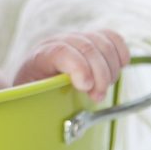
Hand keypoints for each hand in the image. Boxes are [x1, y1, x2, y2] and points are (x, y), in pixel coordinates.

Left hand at [11, 29, 130, 101]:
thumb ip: (43, 99)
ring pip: (103, 44)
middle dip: (99, 75)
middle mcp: (59, 42)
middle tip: (97, 96)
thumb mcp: (31, 101)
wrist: (36, 82)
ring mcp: (77, 39)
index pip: (60, 51)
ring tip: (102, 89)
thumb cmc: (37, 94)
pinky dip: (120, 54)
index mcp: (39, 56)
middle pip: (87, 48)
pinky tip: (117, 70)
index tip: (86, 86)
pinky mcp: (92, 40)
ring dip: (110, 70)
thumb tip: (55, 110)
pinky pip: (113, 39)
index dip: (78, 67)